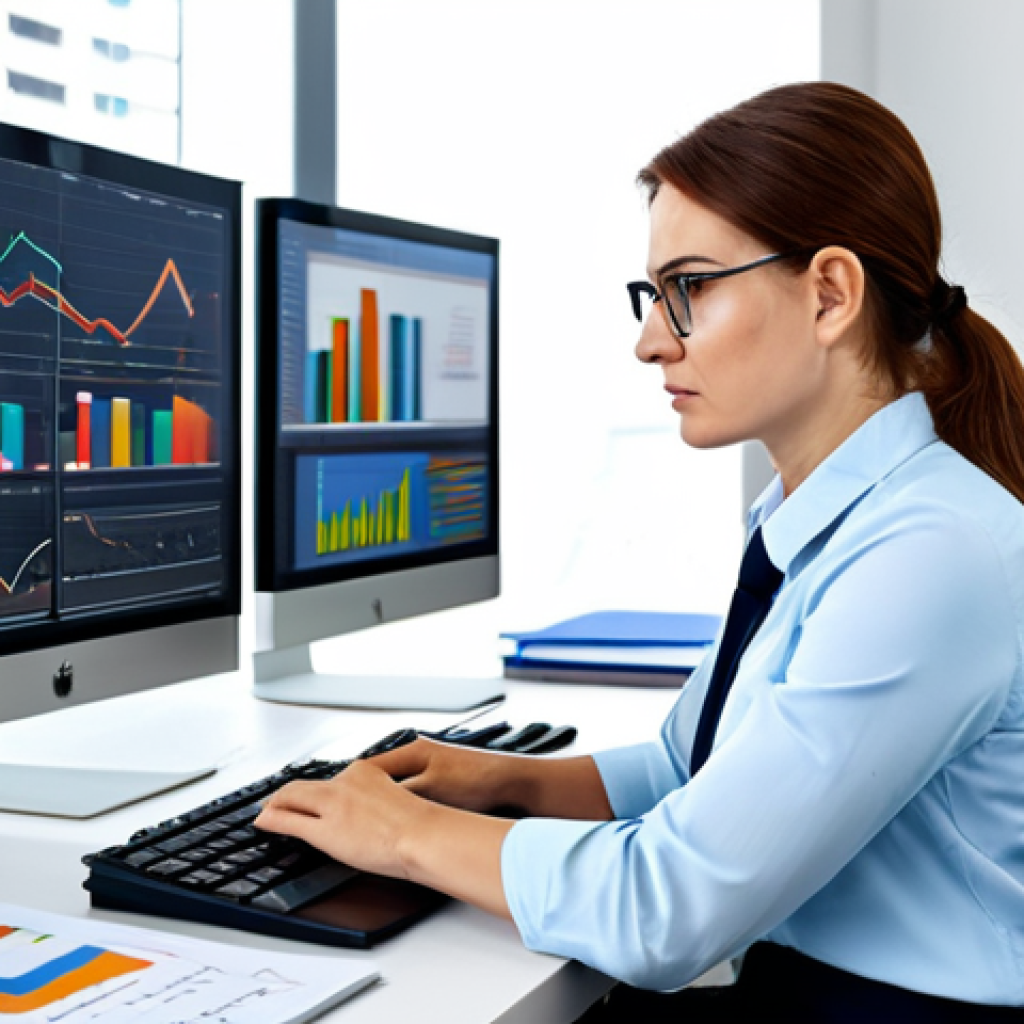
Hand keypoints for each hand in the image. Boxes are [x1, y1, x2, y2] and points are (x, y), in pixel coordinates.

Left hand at [254, 759, 430, 878]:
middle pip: (306, 785)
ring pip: (292, 797)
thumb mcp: (398, 797)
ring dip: (274, 804)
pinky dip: (271, 819)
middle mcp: (345, 782)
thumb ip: (379, 797)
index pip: (331, 779)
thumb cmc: (419, 824)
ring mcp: (332, 804)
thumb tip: (373, 812)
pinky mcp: (324, 828)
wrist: (422, 835)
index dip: (314, 789)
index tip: (308, 794)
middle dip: (286, 793)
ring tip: (264, 811)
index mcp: (365, 771)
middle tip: (274, 800)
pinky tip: (262, 822)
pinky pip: (288, 820)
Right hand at [368, 736, 519, 812]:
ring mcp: (429, 768)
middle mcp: (418, 755)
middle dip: (369, 798)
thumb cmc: (477, 780)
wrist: (511, 782)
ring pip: (396, 788)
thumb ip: (401, 794)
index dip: (353, 787)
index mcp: (412, 750)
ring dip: (388, 804)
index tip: (343, 805)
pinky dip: (405, 806)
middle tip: (356, 819)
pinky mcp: (440, 782)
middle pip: (380, 778)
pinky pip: (412, 794)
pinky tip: (405, 821)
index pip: (369, 766)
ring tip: (377, 822)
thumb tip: (375, 802)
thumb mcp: (431, 789)